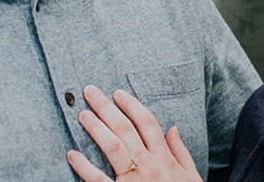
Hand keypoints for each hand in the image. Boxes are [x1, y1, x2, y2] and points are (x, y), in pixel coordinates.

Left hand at [67, 85, 202, 181]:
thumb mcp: (191, 176)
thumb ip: (181, 151)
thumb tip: (173, 127)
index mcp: (164, 158)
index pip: (147, 123)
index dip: (131, 105)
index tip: (117, 93)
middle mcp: (149, 165)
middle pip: (126, 129)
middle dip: (106, 107)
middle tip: (90, 91)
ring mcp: (133, 181)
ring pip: (113, 147)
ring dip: (96, 128)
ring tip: (82, 114)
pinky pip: (98, 180)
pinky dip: (84, 167)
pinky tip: (72, 154)